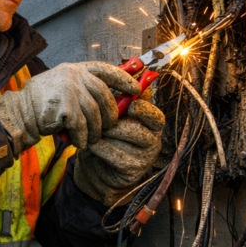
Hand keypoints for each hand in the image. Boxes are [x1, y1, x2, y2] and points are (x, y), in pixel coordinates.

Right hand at [0, 62, 140, 152]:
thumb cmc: (40, 103)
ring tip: (91, 138)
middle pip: (105, 95)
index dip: (123, 78)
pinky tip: (78, 142)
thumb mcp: (61, 84)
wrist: (20, 113)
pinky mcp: (66, 109)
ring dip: (95, 131)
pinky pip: (83, 128)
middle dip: (111, 114)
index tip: (136, 88)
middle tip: (110, 126)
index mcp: (74, 69)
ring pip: (96, 115)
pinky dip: (82, 138)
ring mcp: (70, 91)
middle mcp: (73, 76)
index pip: (106, 69)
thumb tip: (110, 99)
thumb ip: (82, 87)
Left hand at [73, 87, 164, 205]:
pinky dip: (98, 147)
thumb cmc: (107, 135)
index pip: (155, 116)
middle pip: (136, 128)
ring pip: (123, 141)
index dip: (141, 110)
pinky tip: (90, 144)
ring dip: (104, 134)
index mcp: (152, 124)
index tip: (126, 105)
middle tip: (98, 121)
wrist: (98, 166)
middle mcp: (153, 141)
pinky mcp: (132, 170)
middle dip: (113, 123)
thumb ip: (119, 100)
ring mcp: (144, 158)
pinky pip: (113, 154)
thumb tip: (119, 75)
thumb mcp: (114, 115)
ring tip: (91, 131)